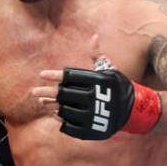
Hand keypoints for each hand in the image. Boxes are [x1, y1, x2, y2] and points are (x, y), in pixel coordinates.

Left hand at [31, 36, 160, 139]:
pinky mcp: (92, 129)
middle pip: (63, 94)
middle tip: (33, 92)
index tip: (41, 75)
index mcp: (97, 81)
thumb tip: (94, 36)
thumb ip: (97, 56)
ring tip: (43, 102)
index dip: (55, 76)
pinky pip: (70, 126)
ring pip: (64, 110)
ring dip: (52, 106)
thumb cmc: (117, 86)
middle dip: (46, 92)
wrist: (134, 110)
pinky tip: (55, 114)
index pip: (71, 77)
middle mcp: (94, 97)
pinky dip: (61, 120)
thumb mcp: (109, 70)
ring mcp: (93, 115)